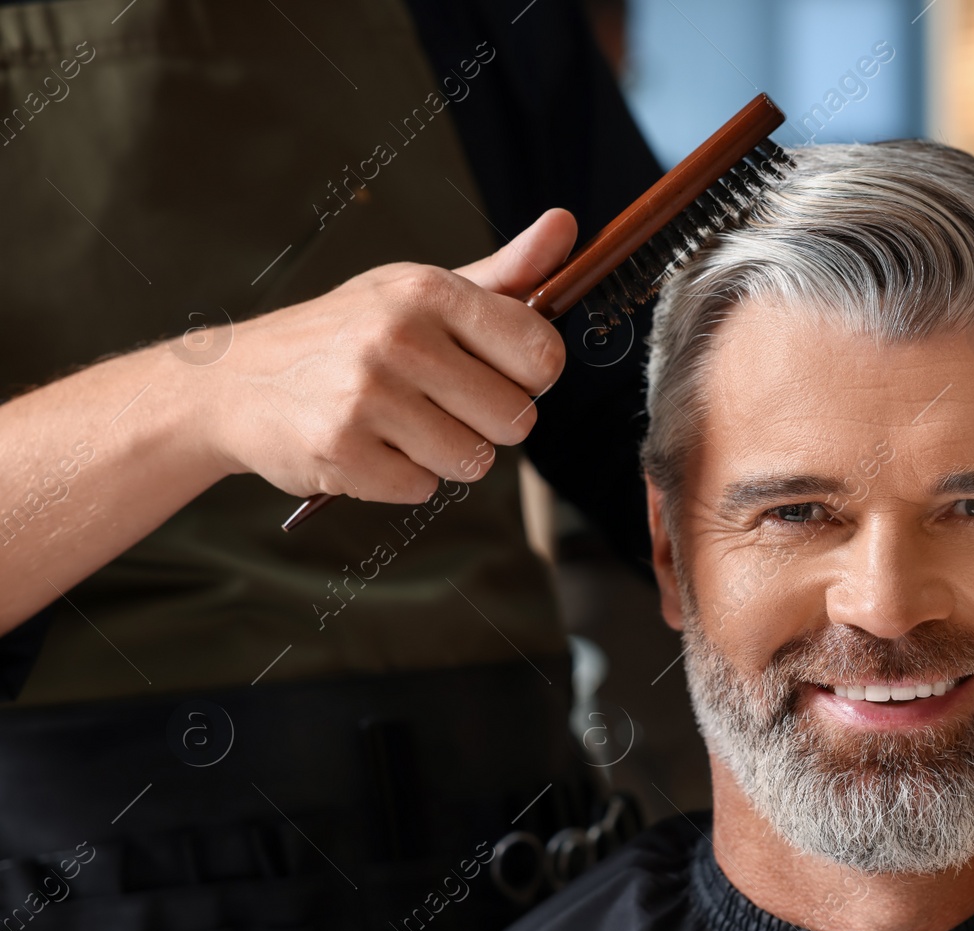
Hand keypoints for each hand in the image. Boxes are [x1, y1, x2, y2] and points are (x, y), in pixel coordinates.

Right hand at [192, 208, 578, 502]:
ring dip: (445, 455)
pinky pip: (421, 490)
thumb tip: (567, 225)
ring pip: (473, 461)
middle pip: (516, 420)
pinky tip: (369, 446)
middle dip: (488, 424)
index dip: (530, 377)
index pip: (542, 354)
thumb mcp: (420, 290)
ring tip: (401, 425)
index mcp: (429, 292)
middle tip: (441, 404)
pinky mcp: (341, 452)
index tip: (497, 373)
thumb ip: (504, 273)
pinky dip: (401, 480)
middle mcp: (398, 338)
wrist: (235, 381)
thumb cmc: (347, 333)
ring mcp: (366, 397)